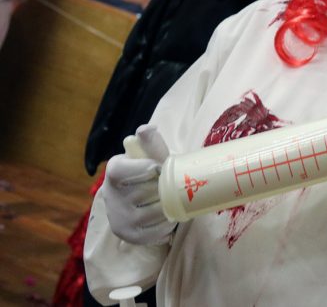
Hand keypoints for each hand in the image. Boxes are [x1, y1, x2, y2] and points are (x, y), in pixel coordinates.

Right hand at [102, 124, 174, 244]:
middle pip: (150, 191)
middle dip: (168, 187)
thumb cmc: (148, 172)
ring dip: (173, 206)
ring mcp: (119, 218)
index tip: (160, 167)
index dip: (146, 168)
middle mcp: (111, 196)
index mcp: (114, 171)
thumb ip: (150, 143)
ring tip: (177, 200)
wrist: (138, 200)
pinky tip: (170, 215)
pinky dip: (170, 224)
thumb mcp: (148, 156)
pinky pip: (159, 230)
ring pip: (158, 212)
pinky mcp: (129, 236)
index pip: (124, 170)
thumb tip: (147, 129)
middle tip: (177, 184)